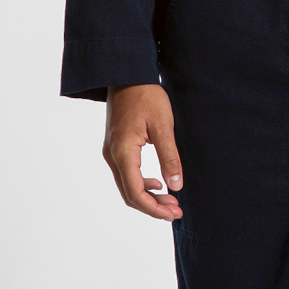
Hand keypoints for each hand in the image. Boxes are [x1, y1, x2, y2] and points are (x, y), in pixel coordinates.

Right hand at [102, 84, 182, 219]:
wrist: (127, 75)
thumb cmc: (146, 96)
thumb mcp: (163, 126)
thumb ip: (170, 157)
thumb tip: (176, 186)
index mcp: (123, 152)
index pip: (136, 192)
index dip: (154, 208)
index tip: (174, 213)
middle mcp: (113, 155)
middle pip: (129, 194)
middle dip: (153, 207)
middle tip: (177, 211)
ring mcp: (111, 152)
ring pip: (127, 186)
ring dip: (148, 197)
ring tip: (171, 201)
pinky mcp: (115, 147)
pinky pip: (126, 175)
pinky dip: (141, 184)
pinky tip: (158, 183)